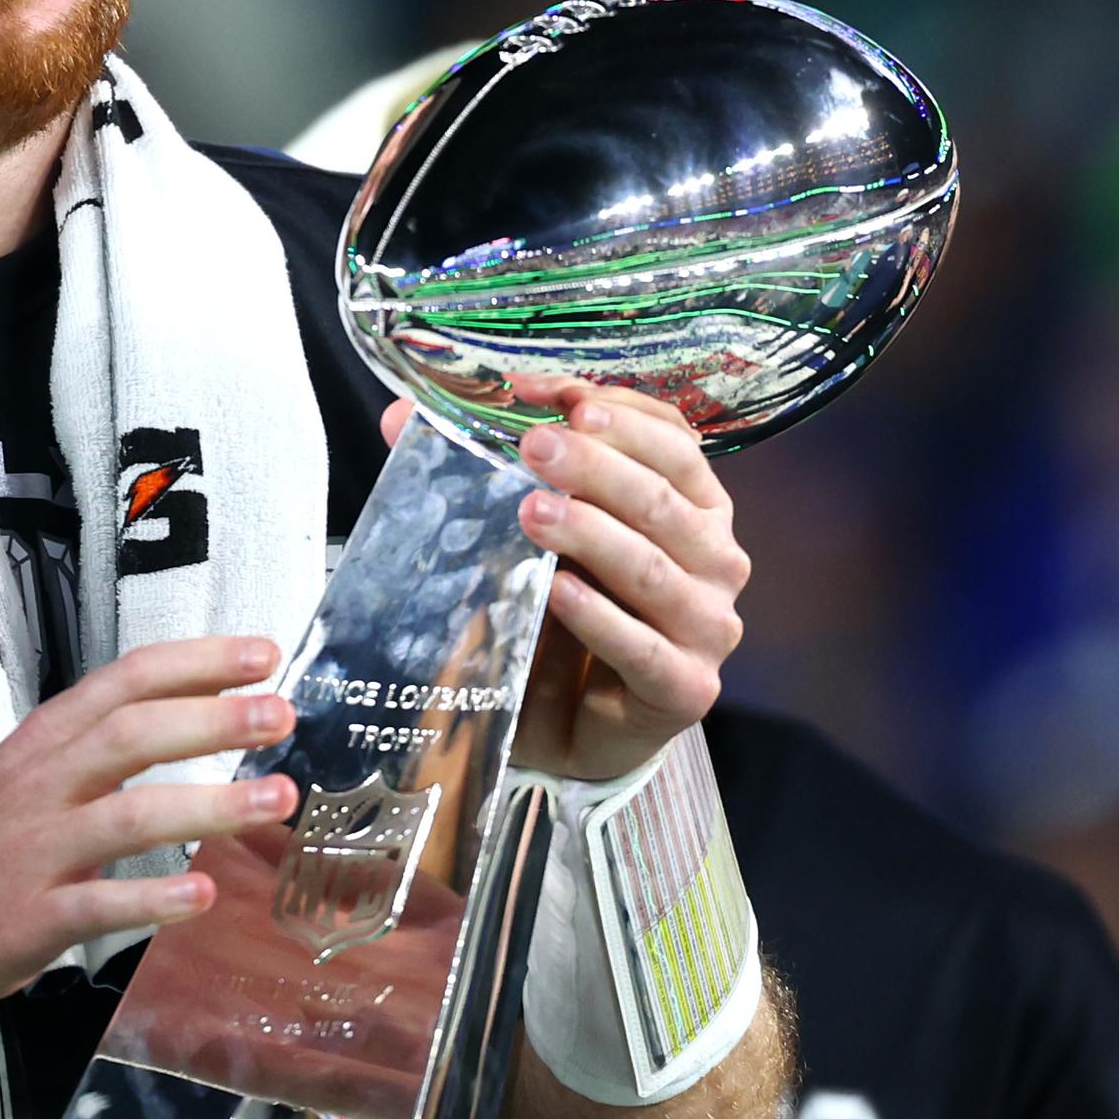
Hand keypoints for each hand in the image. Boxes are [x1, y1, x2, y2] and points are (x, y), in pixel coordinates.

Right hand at [0, 636, 289, 1030]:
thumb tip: (200, 717)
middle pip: (131, 735)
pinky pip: (96, 904)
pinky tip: (202, 897)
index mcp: (44, 742)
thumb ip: (98, 752)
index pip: (124, 682)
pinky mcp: (28, 917)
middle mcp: (39, 784)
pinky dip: (152, 899)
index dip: (195, 663)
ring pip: (127, 815)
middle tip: (281, 714)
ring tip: (276, 798)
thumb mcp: (27, 776)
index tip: (262, 654)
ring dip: (209, 803)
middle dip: (211, 719)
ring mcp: (32, 850)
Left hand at [384, 384, 750, 784]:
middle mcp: (716, 557)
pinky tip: (558, 592)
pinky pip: (643, 647)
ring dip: (591, 534)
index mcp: (694, 504)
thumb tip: (402, 417)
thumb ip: (484, 473)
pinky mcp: (687, 687)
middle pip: (662, 496)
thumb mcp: (530, 535)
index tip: (540, 394)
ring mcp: (709, 624)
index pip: (668, 439)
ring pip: (654, 567)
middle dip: (595, 465)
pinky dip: (599, 618)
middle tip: (532, 446)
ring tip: (532, 512)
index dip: (611, 408)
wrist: (573, 724)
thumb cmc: (562, 614)